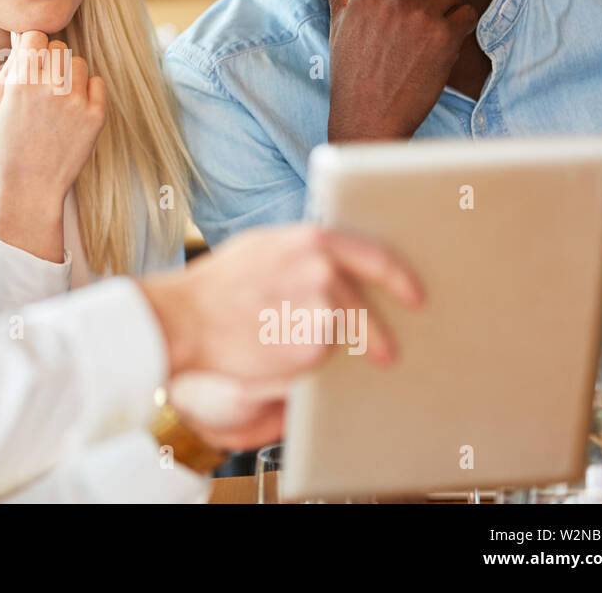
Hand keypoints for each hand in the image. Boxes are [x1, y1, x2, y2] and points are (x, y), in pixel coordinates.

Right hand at [0, 30, 105, 262]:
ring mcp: (76, 101)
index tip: (31, 63)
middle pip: (58, 48)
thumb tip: (23, 39)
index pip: (35, 36)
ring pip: (79, 64)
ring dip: (69, 76)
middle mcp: (50, 87)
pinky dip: (88, 91)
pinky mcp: (95, 116)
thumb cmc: (5, 146)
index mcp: (21, 82)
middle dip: (50, 62)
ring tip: (57, 101)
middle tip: (43, 87)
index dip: (32, 48)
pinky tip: (73, 110)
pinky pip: (97, 83)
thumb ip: (8, 68)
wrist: (30, 189)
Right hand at [138, 224, 422, 449]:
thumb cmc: (216, 285)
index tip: (414, 295)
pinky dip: (317, 362)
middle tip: (387, 348)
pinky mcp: (315, 346)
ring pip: (349, 332)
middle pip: (367, 303)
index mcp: (311, 239)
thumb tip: (334, 263)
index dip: (399, 278)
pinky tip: (288, 357)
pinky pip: (328, 357)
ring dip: (346, 347)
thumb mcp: (262, 247)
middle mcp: (323, 270)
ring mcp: (322, 308)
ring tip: (318, 354)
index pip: (374, 256)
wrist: (187, 320)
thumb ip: (302, 251)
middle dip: (378, 330)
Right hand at [313, 0, 477, 141]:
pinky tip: (444, 40)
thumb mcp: (338, 26)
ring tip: (432, 27)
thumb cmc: (351, 72)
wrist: (368, 116)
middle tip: (418, 13)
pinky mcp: (445, 36)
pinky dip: (461, 25)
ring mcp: (422, 16)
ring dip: (447, 5)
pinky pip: (467, 12)